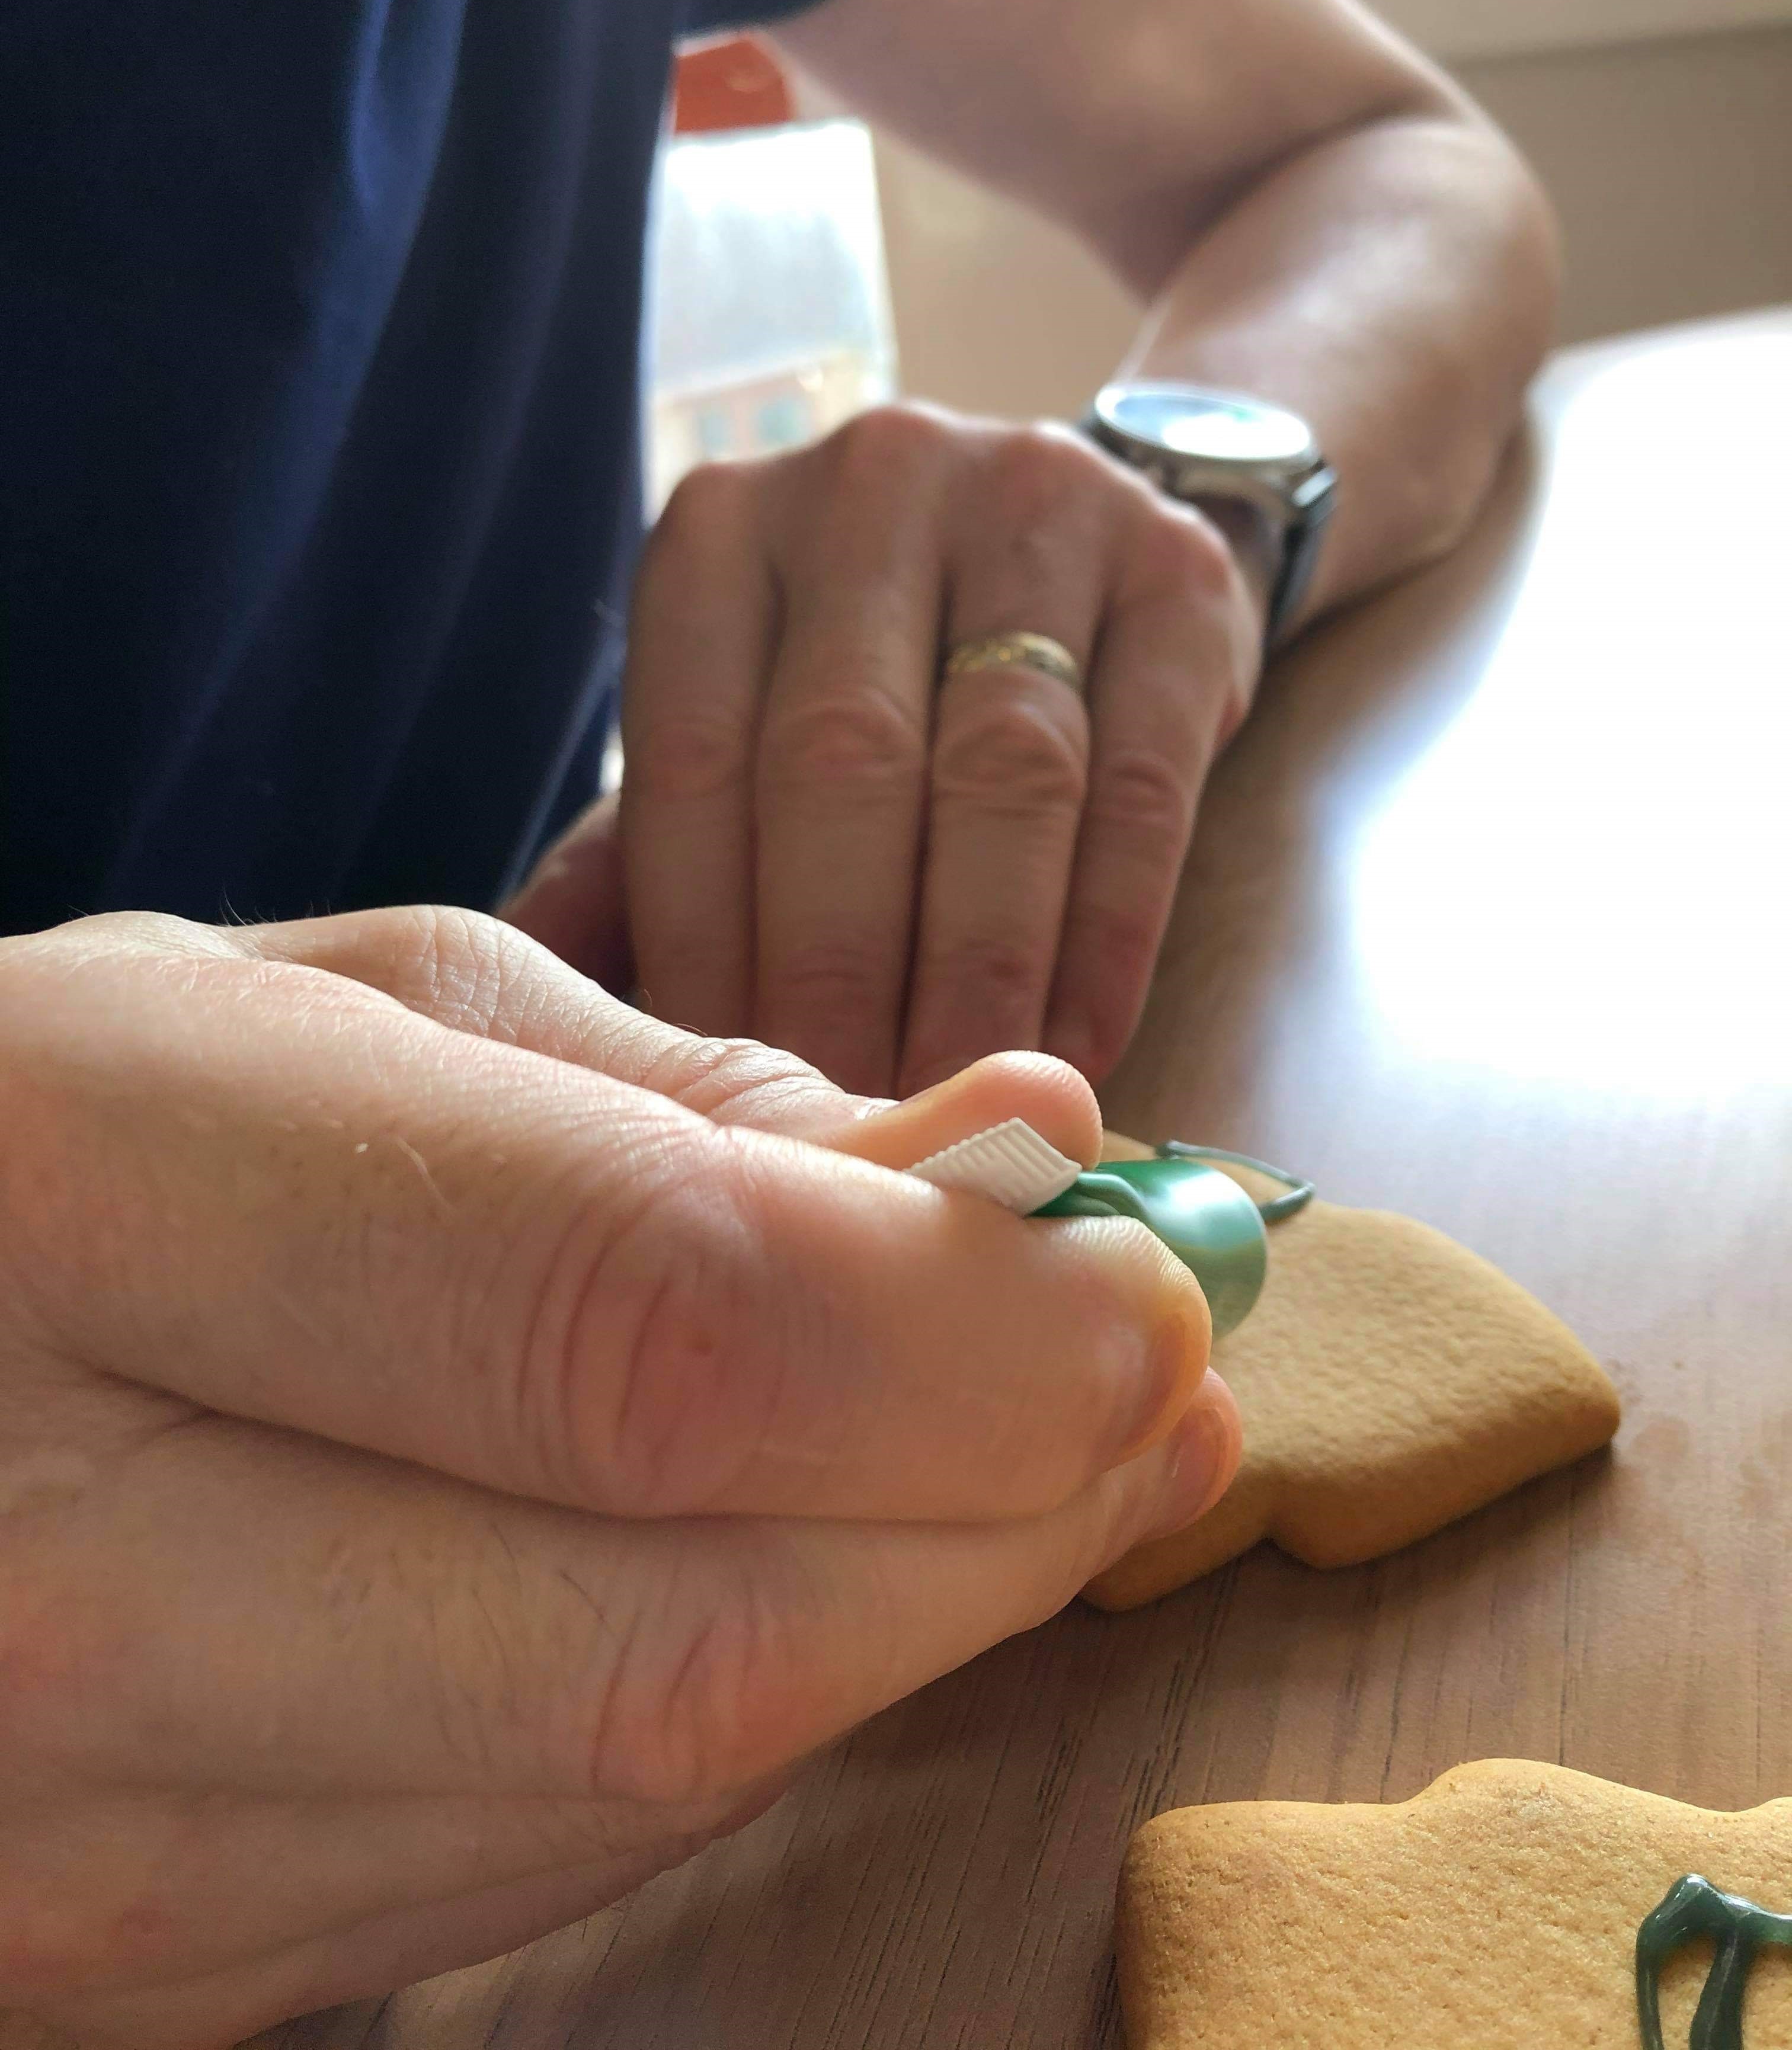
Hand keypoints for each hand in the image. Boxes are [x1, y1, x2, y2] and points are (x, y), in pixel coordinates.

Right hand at [0, 905, 1236, 2046]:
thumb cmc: (54, 1138)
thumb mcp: (322, 1012)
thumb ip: (670, 1093)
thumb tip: (1024, 1150)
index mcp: (82, 1203)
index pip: (633, 1323)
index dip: (959, 1323)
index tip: (1144, 1276)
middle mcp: (52, 1578)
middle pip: (686, 1639)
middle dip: (1002, 1514)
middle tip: (1150, 1383)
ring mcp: (72, 1838)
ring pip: (648, 1786)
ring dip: (906, 1616)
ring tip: (1029, 1459)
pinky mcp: (131, 1973)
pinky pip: (545, 1866)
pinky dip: (732, 1709)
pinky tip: (805, 1567)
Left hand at [614, 404, 1260, 1098]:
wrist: (1075, 548)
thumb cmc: (874, 679)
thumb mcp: (737, 731)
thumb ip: (637, 860)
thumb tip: (522, 1022)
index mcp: (721, 533)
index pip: (696, 761)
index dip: (707, 946)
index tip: (724, 1105)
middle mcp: (868, 487)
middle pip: (846, 763)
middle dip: (842, 973)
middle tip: (848, 1131)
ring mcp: (1036, 505)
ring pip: (1005, 773)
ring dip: (980, 969)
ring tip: (961, 1109)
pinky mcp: (1177, 569)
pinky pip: (1142, 781)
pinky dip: (1107, 934)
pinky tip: (1077, 1042)